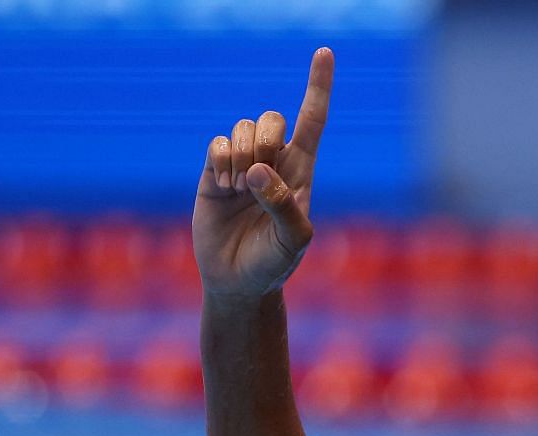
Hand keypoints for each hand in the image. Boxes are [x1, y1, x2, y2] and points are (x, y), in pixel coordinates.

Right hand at [193, 48, 332, 297]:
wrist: (237, 281)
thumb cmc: (274, 263)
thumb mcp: (293, 240)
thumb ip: (283, 206)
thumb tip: (259, 172)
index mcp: (301, 172)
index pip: (313, 121)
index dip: (318, 86)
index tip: (325, 53)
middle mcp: (273, 162)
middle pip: (273, 118)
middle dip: (266, 141)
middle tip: (258, 179)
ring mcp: (242, 165)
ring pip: (242, 127)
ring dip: (241, 156)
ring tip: (238, 190)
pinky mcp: (213, 172)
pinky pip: (217, 142)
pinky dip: (220, 161)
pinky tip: (223, 187)